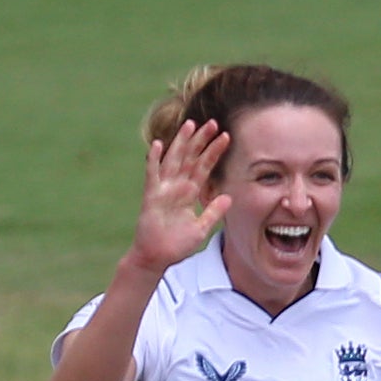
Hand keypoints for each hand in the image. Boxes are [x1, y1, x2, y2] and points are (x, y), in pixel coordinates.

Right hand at [127, 121, 231, 275]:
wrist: (157, 258)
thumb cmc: (176, 245)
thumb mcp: (201, 228)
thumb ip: (213, 212)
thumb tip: (229, 197)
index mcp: (189, 192)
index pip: (204, 167)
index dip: (214, 152)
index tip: (226, 137)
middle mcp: (177, 186)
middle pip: (191, 158)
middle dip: (201, 140)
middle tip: (212, 123)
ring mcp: (164, 189)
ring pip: (174, 160)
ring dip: (181, 142)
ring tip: (190, 125)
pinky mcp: (152, 196)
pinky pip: (153, 175)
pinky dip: (155, 160)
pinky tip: (159, 145)